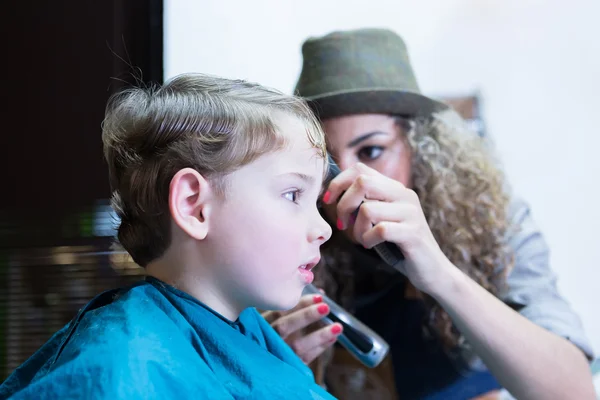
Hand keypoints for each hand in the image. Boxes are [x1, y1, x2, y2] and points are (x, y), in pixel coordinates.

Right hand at [262, 293, 343, 363]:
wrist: (265, 366)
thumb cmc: (275, 334)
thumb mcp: (277, 320)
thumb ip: (296, 307)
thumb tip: (321, 294)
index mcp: (261, 324)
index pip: (278, 311)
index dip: (299, 303)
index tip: (319, 296)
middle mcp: (266, 338)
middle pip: (285, 326)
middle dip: (306, 316)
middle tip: (325, 307)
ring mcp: (276, 354)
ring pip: (298, 345)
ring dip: (320, 335)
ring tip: (338, 327)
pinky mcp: (287, 367)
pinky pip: (305, 358)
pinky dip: (320, 348)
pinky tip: (332, 338)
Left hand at [323, 163, 452, 293]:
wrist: (432, 270)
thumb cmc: (398, 245)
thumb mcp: (380, 219)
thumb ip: (364, 204)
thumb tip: (332, 194)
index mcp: (394, 188)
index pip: (360, 169)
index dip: (338, 182)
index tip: (328, 201)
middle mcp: (404, 195)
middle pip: (362, 182)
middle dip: (343, 205)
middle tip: (342, 224)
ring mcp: (410, 212)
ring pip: (367, 209)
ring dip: (356, 229)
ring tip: (361, 239)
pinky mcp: (413, 232)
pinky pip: (380, 230)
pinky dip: (368, 239)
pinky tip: (370, 245)